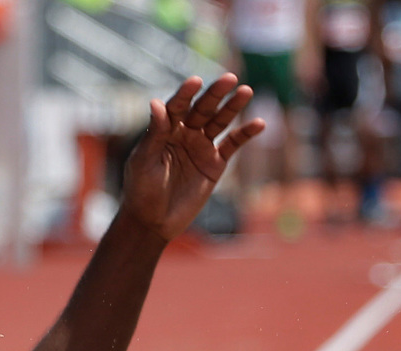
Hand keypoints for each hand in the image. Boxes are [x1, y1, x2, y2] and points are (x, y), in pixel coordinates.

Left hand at [120, 74, 263, 240]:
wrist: (154, 221)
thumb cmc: (141, 189)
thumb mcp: (144, 160)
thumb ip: (154, 132)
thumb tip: (156, 103)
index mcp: (165, 128)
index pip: (177, 105)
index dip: (186, 93)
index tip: (195, 82)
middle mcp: (185, 132)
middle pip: (202, 108)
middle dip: (215, 94)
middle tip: (229, 78)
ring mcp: (201, 146)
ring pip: (220, 122)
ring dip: (233, 107)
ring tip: (246, 91)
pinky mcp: (215, 163)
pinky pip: (233, 145)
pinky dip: (245, 134)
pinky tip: (259, 123)